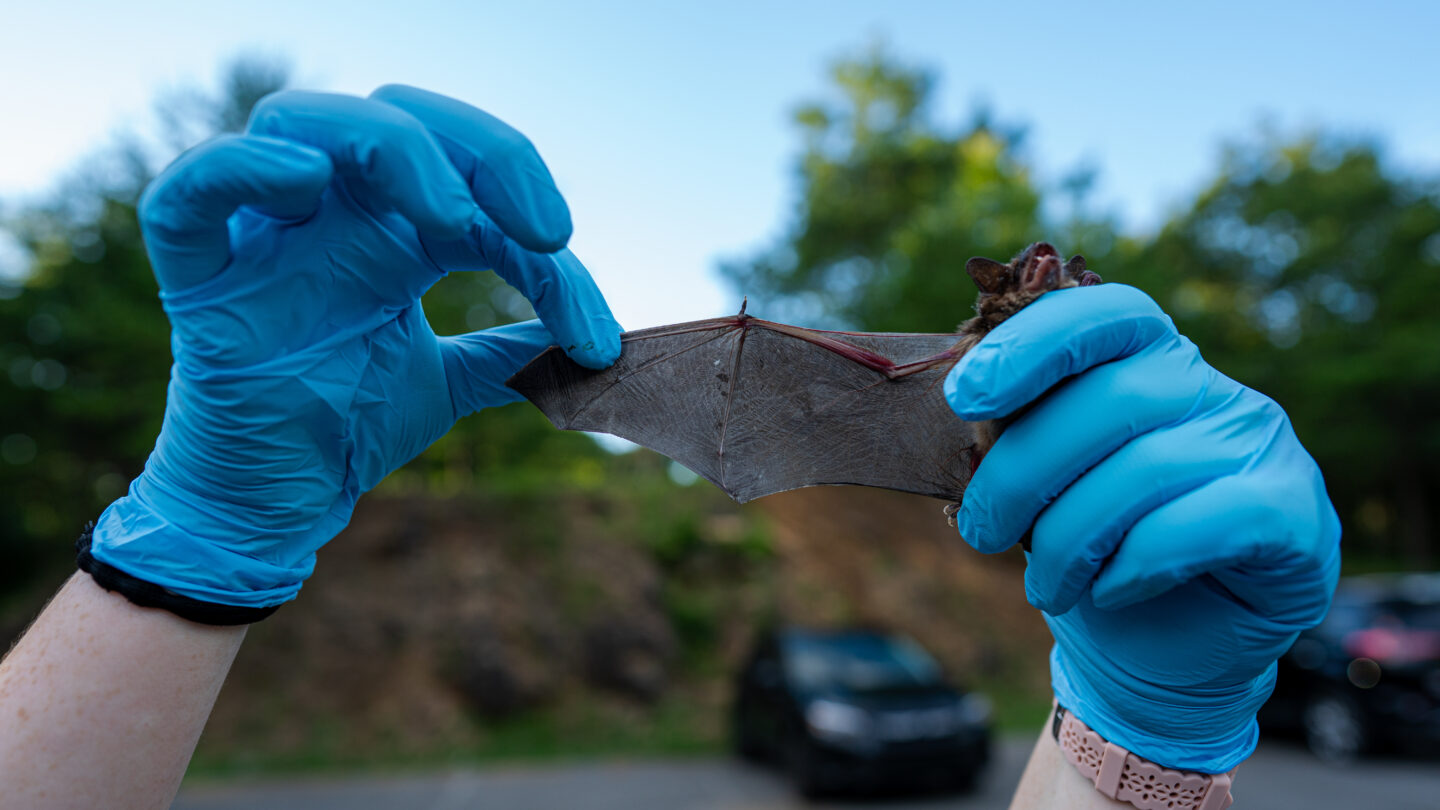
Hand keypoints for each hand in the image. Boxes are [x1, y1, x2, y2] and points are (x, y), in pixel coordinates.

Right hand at [89, 86, 619, 608]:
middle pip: (394, 119)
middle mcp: (329, 218)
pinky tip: (308, 182)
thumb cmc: (346, 430)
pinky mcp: (200, 286)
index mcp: (389, 232)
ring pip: (299, 122)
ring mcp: (262, 242)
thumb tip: (601, 348)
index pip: (466, 173)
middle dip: (482, 153)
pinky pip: (189, 198)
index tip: (592, 323)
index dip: (537, 218)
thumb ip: (512, 354)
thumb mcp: (451, 383)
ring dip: (389, 150)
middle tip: (544, 235)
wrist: (272, 510)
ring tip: (453, 219)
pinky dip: (241, 170)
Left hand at [944, 284, 1339, 771]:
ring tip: (1044, 586)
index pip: (1101, 315)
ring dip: (1069, 538)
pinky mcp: (1294, 515)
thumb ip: (1018, 433)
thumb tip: (962, 402)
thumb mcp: (1043, 485)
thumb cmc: (1093, 551)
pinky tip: (1109, 592)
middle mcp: (1212, 388)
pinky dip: (1135, 564)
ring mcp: (1262, 445)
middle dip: (1022, 472)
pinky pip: (1198, 526)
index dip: (1031, 344)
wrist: (1164, 654)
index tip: (965, 396)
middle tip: (981, 532)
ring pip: (1145, 469)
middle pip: (1108, 398)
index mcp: (1148, 359)